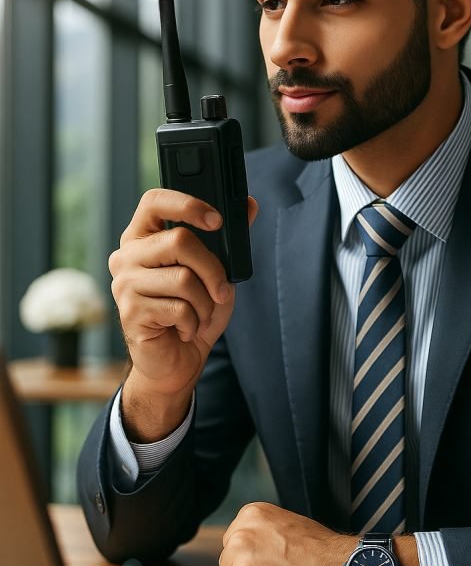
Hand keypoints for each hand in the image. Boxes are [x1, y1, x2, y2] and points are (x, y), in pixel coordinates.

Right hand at [109, 189, 256, 439]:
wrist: (176, 363)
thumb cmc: (192, 314)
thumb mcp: (215, 272)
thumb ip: (227, 238)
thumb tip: (250, 204)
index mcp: (143, 239)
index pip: (154, 201)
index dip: (188, 204)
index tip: (217, 220)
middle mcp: (127, 256)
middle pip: (179, 240)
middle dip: (213, 269)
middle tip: (221, 291)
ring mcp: (124, 284)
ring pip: (183, 278)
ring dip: (205, 303)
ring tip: (200, 315)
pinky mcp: (130, 311)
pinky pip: (178, 307)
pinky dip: (194, 322)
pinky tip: (185, 329)